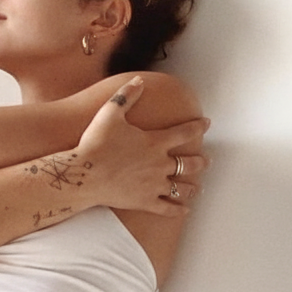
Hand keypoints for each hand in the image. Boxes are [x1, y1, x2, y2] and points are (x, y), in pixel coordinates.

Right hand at [75, 76, 209, 215]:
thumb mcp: (109, 113)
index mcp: (155, 142)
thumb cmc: (95, 144)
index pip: (185, 132)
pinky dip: (179, 210)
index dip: (198, 126)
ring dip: (193, 187)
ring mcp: (154, 185)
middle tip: (207, 161)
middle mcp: (160, 164)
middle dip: (201, 161)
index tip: (206, 123)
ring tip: (199, 188)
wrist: (84, 174)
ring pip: (182, 187)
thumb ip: (126, 95)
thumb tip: (139, 81)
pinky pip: (168, 208)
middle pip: (189, 163)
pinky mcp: (145, 201)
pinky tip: (185, 210)